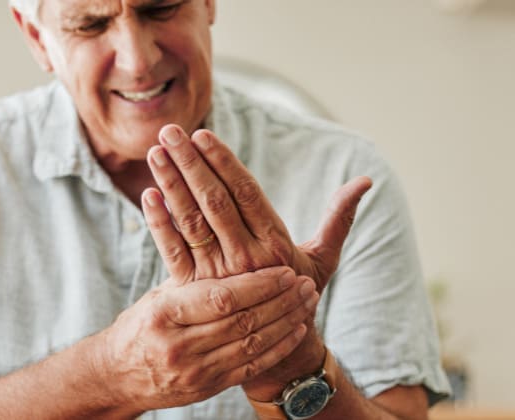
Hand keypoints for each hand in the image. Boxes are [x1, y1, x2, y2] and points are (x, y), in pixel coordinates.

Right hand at [96, 266, 319, 411]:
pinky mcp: (206, 388)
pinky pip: (250, 367)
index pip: (221, 298)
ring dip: (285, 321)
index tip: (284, 270)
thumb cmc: (143, 324)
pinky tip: (295, 329)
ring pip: (252, 345)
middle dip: (280, 301)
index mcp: (166, 312)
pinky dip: (278, 348)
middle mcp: (179, 344)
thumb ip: (193, 275)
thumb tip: (223, 231)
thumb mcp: (160, 296)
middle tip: (304, 283)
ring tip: (307, 301)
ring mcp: (194, 371)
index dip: (258, 285)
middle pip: (242, 321)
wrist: (119, 375)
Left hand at [142, 125, 371, 292]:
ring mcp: (219, 275)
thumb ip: (339, 217)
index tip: (204, 136)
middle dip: (190, 165)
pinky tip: (148, 197)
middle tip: (170, 132)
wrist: (278, 353)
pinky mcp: (196, 291)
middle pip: (214, 203)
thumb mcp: (324, 257)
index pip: (245, 194)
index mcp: (276, 244)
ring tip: (155, 153)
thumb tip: (366, 181)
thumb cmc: (301, 295)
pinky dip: (160, 224)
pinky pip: (174, 253)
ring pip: (191, 223)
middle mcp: (246, 258)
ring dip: (172, 185)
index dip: (224, 163)